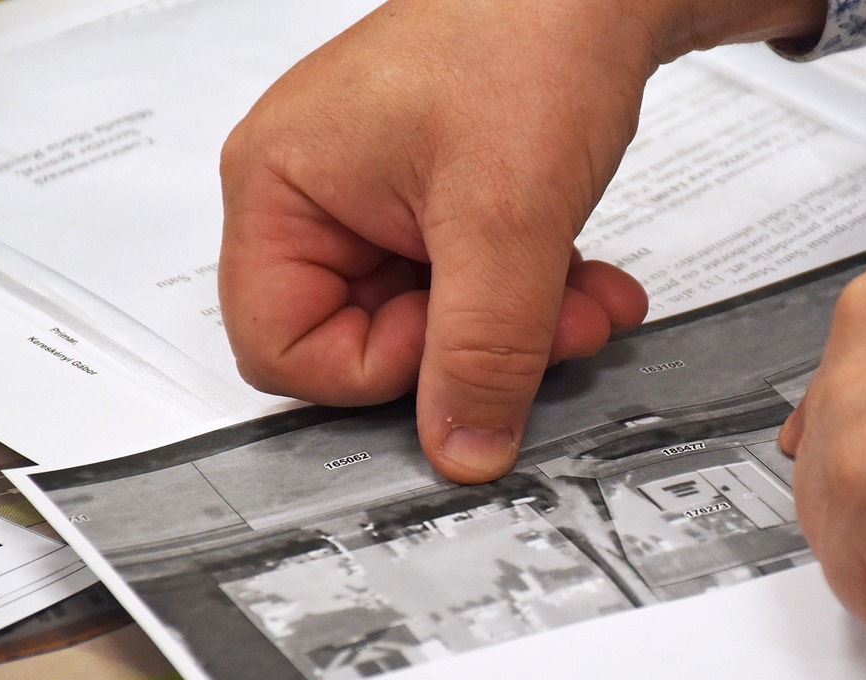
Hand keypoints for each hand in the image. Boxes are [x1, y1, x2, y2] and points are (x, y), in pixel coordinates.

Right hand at [218, 0, 824, 483]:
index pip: (284, 350)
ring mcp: (374, 201)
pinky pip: (465, 288)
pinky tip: (586, 279)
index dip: (380, 372)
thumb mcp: (503, 218)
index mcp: (279, 189)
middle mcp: (314, 198)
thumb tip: (462, 451)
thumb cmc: (524, 36)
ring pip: (430, 326)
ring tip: (584, 302)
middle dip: (472, 353)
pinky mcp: (431, 202)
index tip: (459, 346)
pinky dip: (529, 297)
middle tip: (550, 333)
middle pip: (366, 342)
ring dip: (517, 332)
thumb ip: (482, 351)